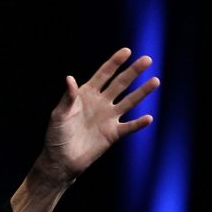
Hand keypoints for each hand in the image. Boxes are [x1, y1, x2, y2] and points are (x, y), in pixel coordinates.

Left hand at [41, 48, 158, 183]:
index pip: (104, 74)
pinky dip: (138, 124)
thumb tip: (70, 78)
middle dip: (133, 71)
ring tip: (155, 81)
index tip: (127, 51)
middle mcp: (101, 102)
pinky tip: (149, 118)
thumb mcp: (58, 114)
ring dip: (142, 92)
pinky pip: (128, 127)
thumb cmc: (56, 135)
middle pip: (120, 84)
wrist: (61, 160)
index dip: (115, 62)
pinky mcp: (113, 134)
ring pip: (129, 102)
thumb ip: (67, 97)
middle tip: (147, 59)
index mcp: (87, 94)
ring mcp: (108, 118)